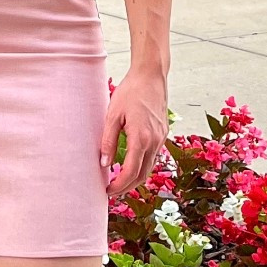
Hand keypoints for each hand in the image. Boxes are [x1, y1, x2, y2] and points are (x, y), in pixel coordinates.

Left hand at [100, 65, 167, 201]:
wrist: (151, 76)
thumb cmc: (130, 92)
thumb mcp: (112, 115)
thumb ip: (108, 141)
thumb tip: (104, 164)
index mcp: (141, 138)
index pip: (130, 172)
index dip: (118, 186)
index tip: (107, 190)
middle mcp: (154, 141)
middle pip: (142, 175)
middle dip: (127, 187)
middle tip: (111, 191)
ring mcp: (161, 138)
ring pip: (149, 167)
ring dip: (135, 178)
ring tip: (119, 181)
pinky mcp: (163, 133)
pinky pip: (153, 156)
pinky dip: (142, 166)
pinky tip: (131, 164)